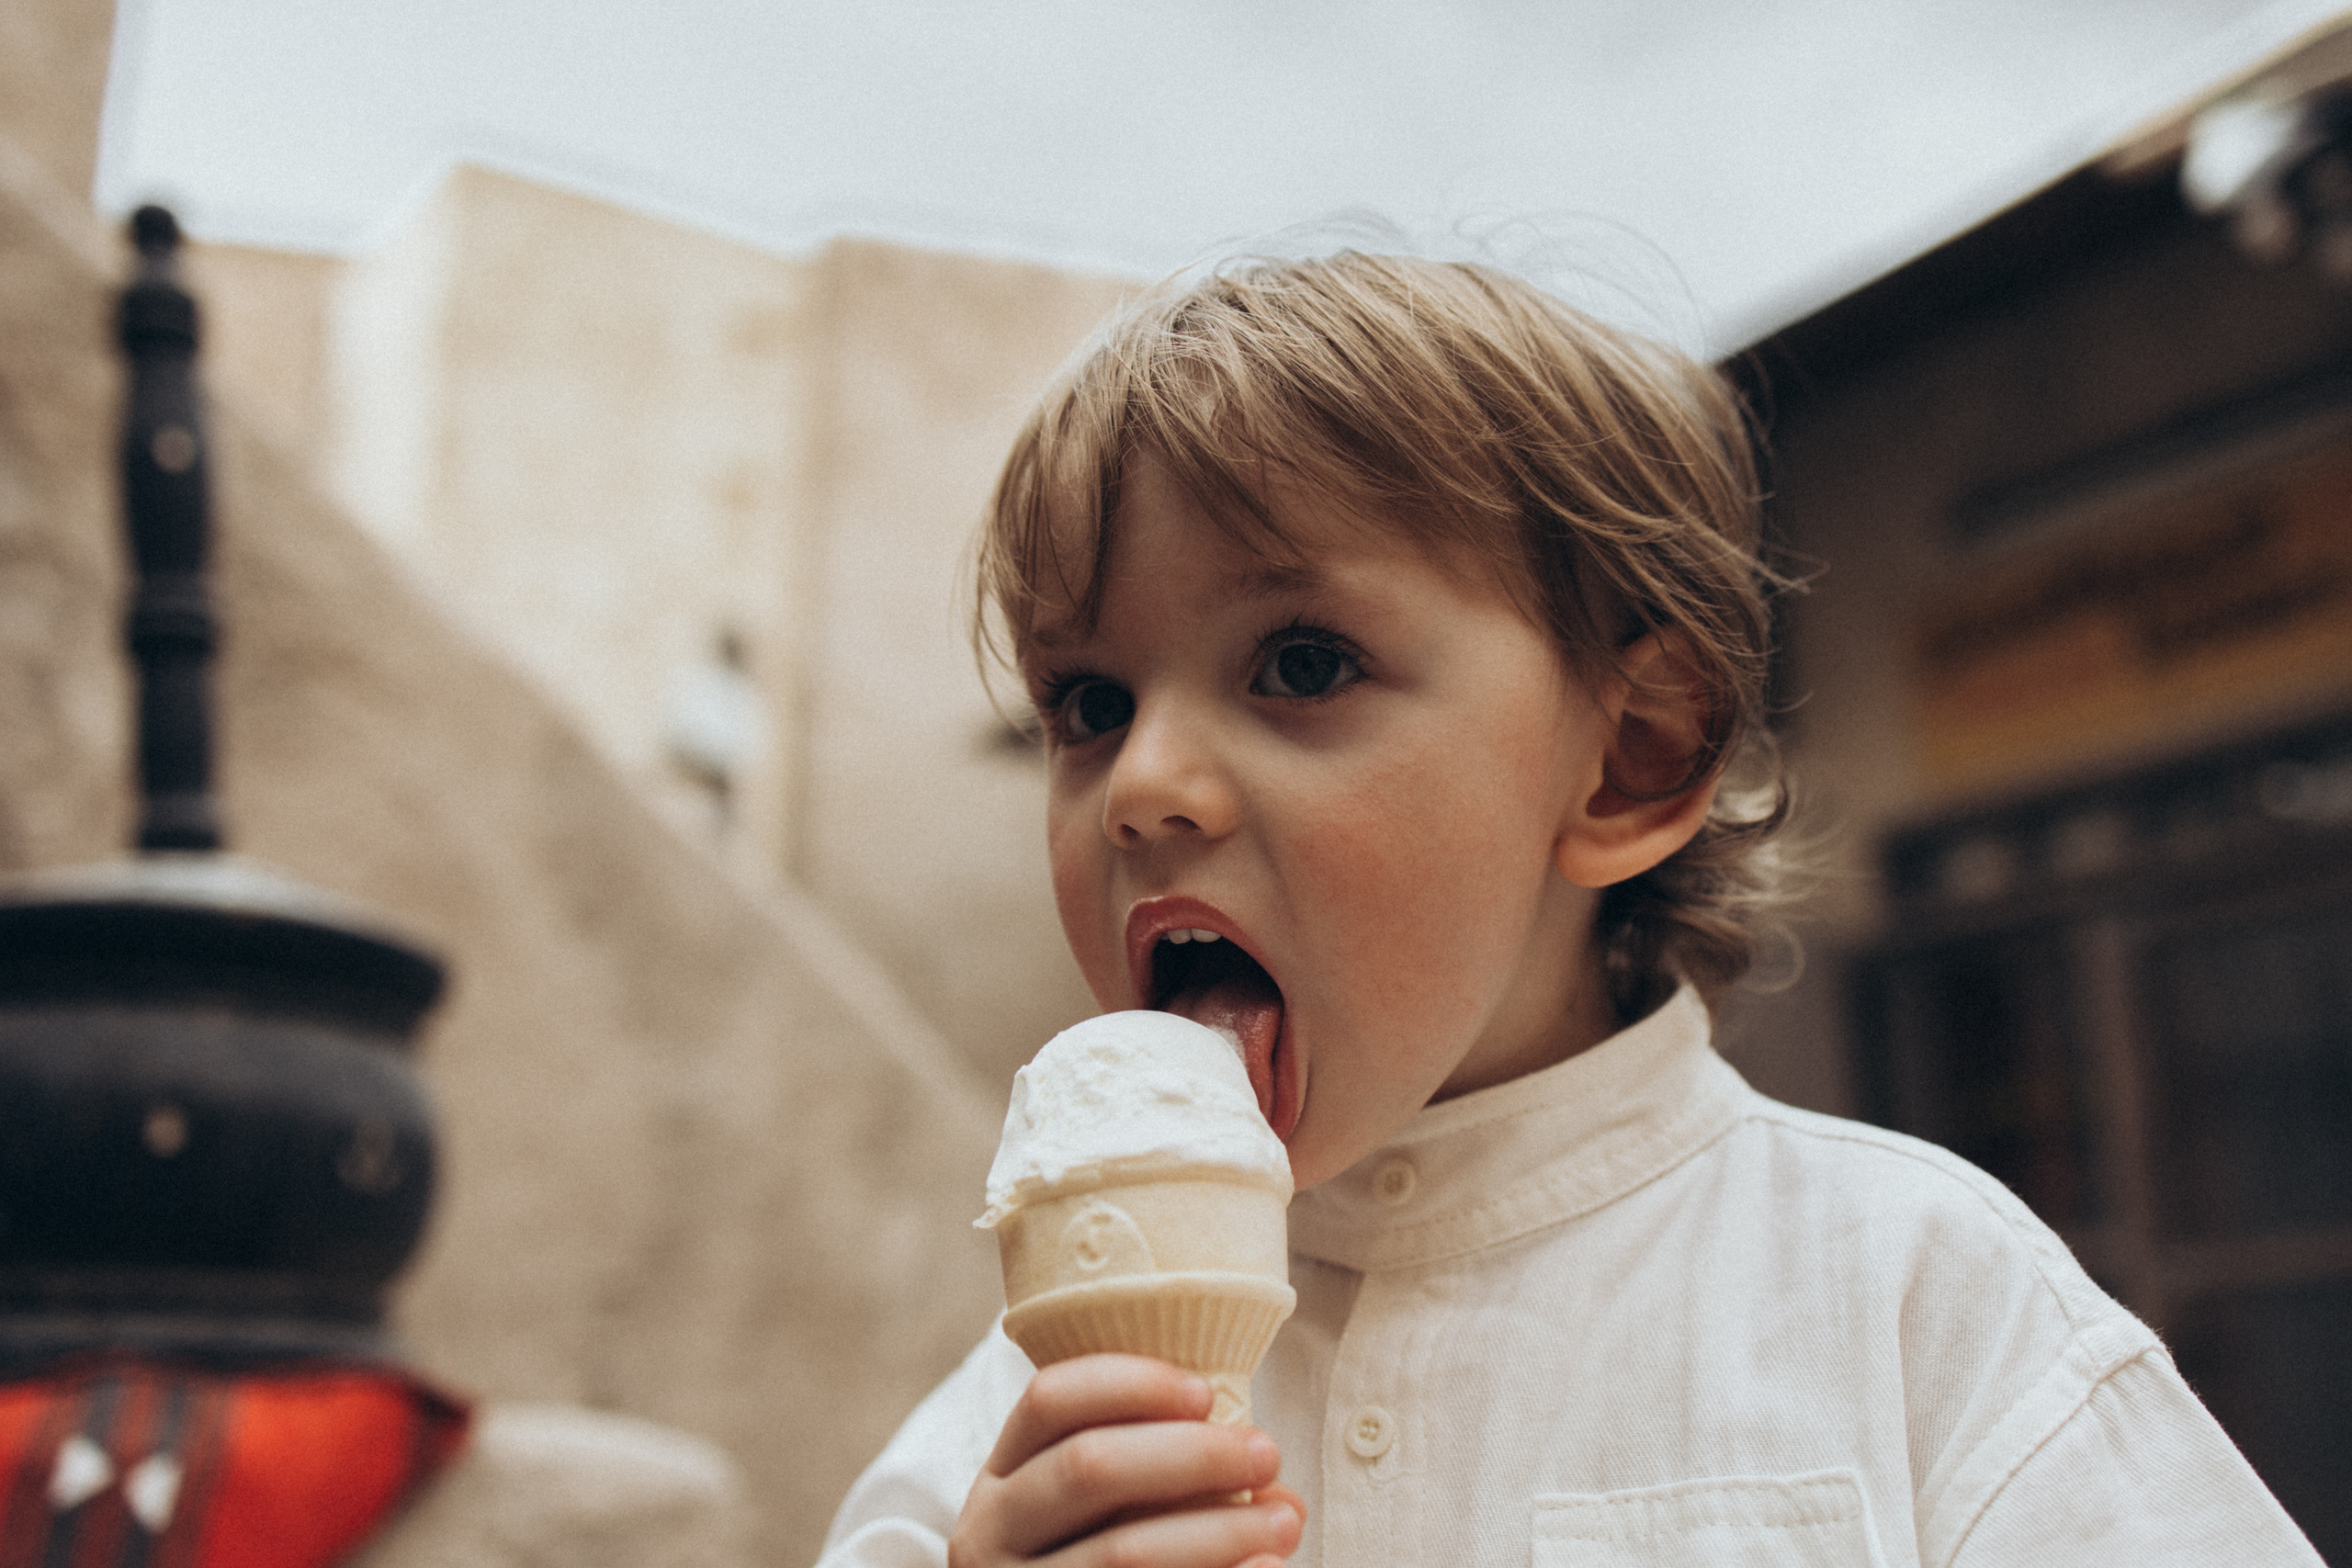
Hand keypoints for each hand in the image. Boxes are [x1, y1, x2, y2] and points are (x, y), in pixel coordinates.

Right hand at [950, 1353, 1304, 1566]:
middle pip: (1086, 1467)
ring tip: (1283, 1521)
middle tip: (1266, 1452)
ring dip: (1217, 1530)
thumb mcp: (1104, 1513)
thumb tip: (1282, 1499)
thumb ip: (1175, 1479)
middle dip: (1189, 1455)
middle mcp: (991, 1533)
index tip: (1205, 1392)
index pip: (1049, 1399)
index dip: (1130, 1384)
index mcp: (1002, 1477)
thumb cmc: (1099, 1558)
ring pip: (1119, 1551)